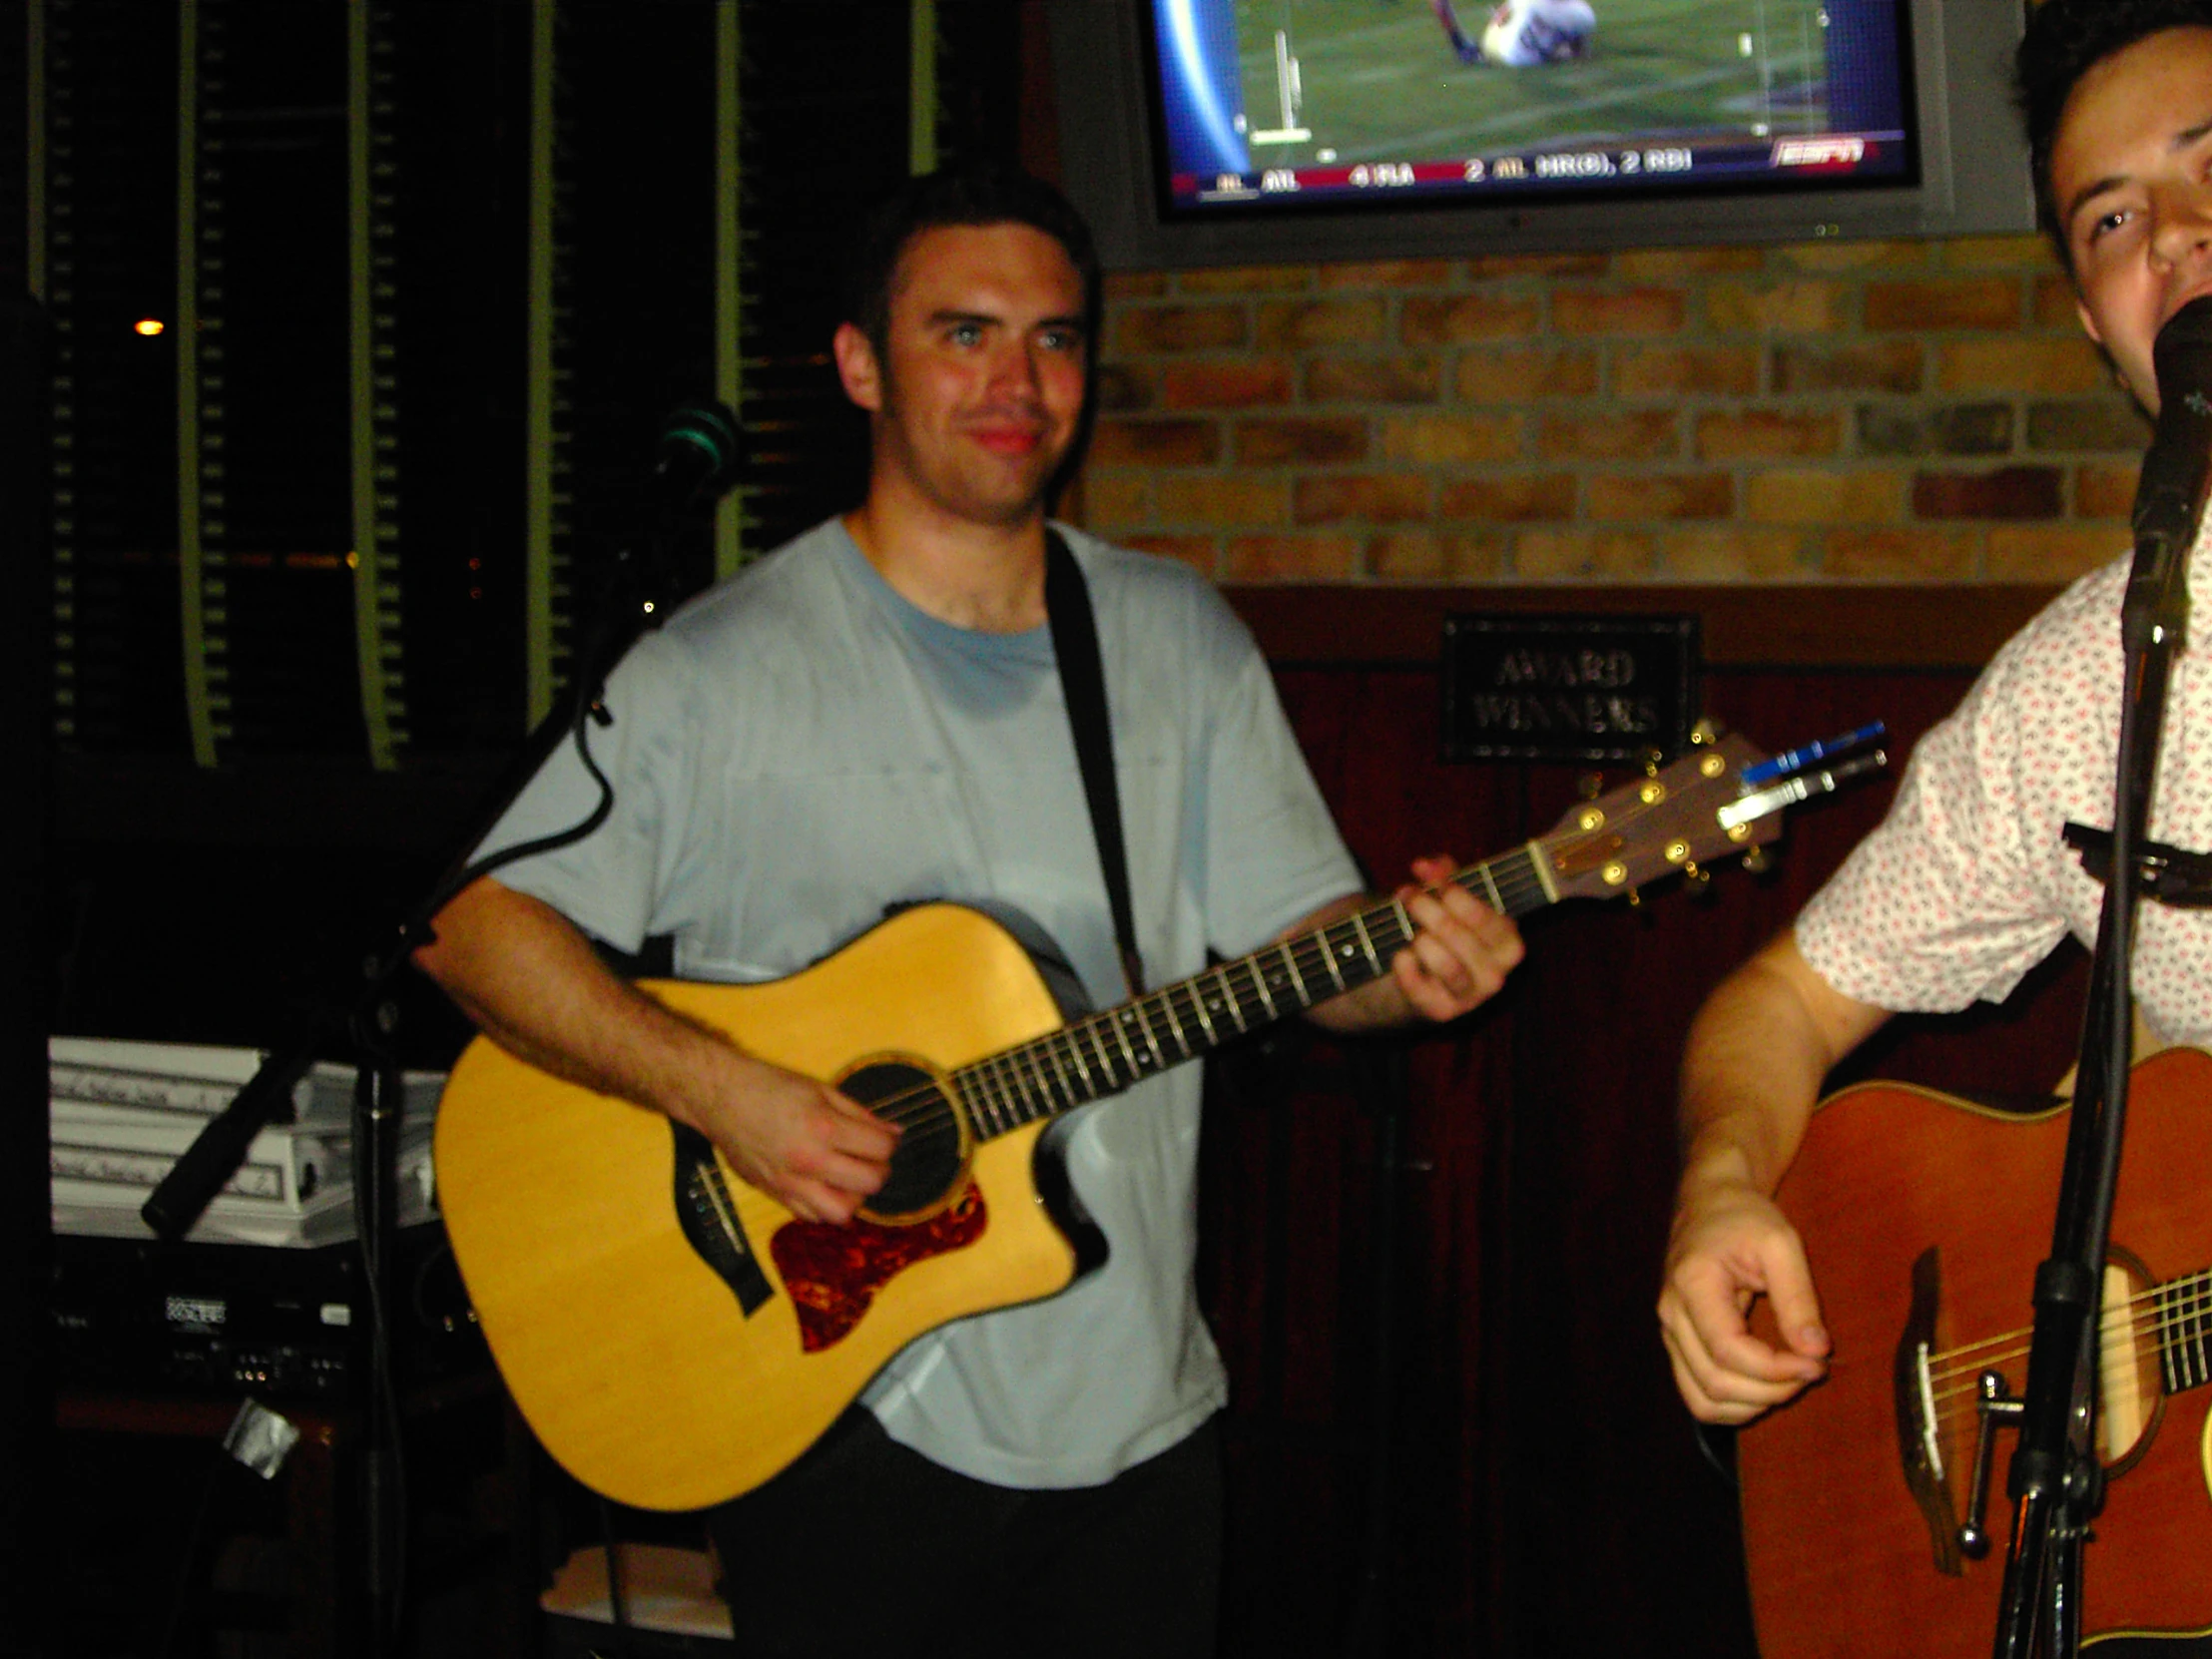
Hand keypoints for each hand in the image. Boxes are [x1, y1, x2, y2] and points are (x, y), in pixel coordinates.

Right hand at [679, 1048, 899, 1225]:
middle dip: (879, 1170)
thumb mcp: (821, 1090)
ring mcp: (790, 1183)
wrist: (721, 1097)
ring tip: (850, 1177)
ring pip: (842, 1212)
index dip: (890, 1143)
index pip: (880, 1149)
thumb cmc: (770, 1087)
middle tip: (872, 1158)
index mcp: (824, 1127)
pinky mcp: (774, 1194)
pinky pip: (811, 1217)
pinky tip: (825, 1187)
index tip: (885, 1138)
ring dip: (854, 1196)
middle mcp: (810, 1160)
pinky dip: (825, 1207)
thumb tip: (894, 1133)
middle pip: (870, 1183)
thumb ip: (860, 1114)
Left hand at [1391, 854, 1524, 1021]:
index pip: (1491, 921)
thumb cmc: (1442, 930)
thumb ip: (1443, 875)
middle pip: (1464, 939)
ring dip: (1423, 941)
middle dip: (1431, 913)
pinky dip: (1406, 969)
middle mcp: (1495, 974)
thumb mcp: (1447, 898)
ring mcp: (1470, 997)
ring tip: (1411, 931)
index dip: (1460, 898)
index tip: (1437, 883)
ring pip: (1449, 968)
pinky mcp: (1442, 1012)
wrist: (1420, 977)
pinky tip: (1401, 955)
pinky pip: (1422, 991)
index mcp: (1507, 944)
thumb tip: (1427, 865)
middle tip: (1409, 896)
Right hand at [1657, 1179, 1828, 1423]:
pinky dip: (1732, 1406)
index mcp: (1692, 1284)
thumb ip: (1798, 1298)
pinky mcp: (1677, 1343)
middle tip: (1812, 1370)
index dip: (1775, 1369)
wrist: (1710, 1203)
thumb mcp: (1781, 1244)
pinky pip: (1696, 1394)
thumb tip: (1816, 1352)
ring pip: (1702, 1399)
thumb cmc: (1745, 1218)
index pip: (1727, 1350)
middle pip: (1714, 1382)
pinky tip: (1764, 1389)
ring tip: (1789, 1382)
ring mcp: (1669, 1332)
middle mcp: (1671, 1314)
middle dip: (1771, 1390)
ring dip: (1751, 1405)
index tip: (1818, 1363)